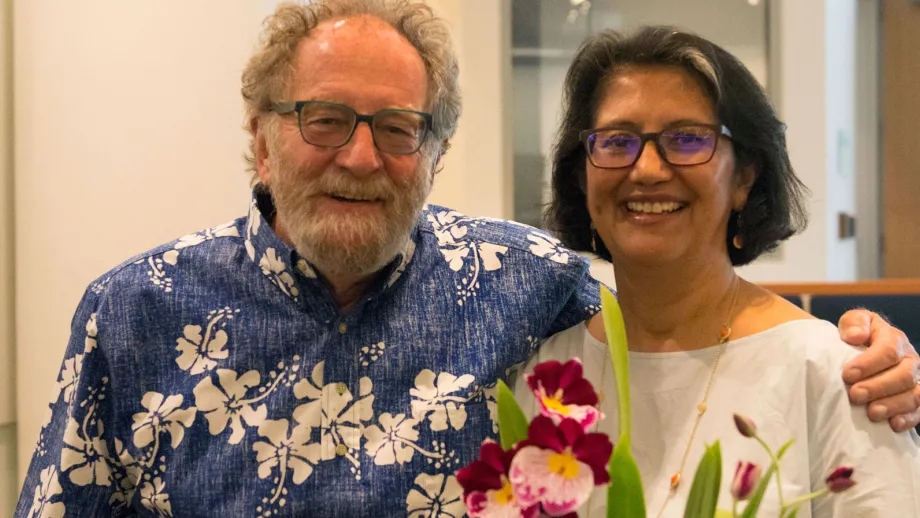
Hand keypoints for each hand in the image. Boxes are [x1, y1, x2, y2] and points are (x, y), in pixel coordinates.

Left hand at [838, 309, 919, 432]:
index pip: (888, 349)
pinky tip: (893, 424)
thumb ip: (853, 323)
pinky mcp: (915, 398)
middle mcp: (909, 359)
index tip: (847, 374)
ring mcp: (915, 379)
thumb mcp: (851, 323)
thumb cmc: (854, 337)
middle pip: (903, 375)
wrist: (858, 351)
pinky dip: (909, 418)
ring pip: (914, 394)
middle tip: (855, 395)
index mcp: (894, 338)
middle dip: (878, 387)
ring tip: (872, 413)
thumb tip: (856, 336)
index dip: (869, 363)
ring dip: (893, 405)